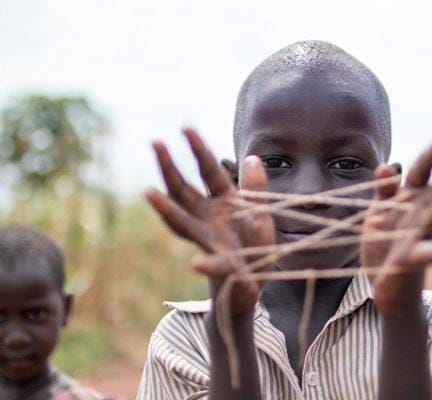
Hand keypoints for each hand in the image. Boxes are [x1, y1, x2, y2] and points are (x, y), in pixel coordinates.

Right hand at [145, 127, 274, 315]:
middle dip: (170, 168)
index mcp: (222, 201)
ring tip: (149, 193)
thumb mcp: (260, 211)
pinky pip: (212, 265)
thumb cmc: (254, 241)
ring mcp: (210, 241)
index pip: (208, 171)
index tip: (185, 127)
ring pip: (183, 223)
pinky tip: (196, 264)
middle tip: (156, 143)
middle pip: (184, 191)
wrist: (255, 278)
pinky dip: (205, 265)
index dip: (198, 150)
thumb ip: (255, 187)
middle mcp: (208, 218)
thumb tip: (252, 157)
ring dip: (166, 209)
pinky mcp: (222, 266)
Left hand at [360, 130, 431, 316]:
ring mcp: (419, 234)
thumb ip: (384, 190)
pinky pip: (426, 253)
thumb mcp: (377, 212)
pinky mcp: (410, 259)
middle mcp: (421, 213)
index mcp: (411, 199)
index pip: (424, 168)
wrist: (384, 285)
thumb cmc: (383, 245)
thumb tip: (387, 165)